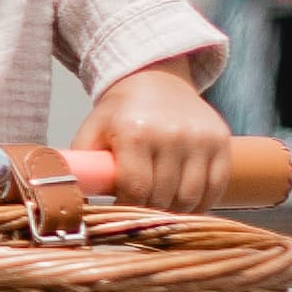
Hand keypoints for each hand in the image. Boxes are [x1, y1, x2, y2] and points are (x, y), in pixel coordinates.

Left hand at [77, 60, 230, 211]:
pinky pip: (216, 189)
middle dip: (149, 210)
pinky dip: (201, 203)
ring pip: (191, 199)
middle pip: (164, 198)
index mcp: (136, 132)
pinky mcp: (222, 141)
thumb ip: (82, 166)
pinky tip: (185, 201)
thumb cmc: (121, 113)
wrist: (156, 79)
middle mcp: (172, 134)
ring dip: (175, 211)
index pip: (136, 190)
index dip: (128, 208)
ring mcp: (201, 138)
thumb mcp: (93, 132)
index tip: (121, 211)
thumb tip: (70, 201)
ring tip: (161, 206)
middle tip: (140, 208)